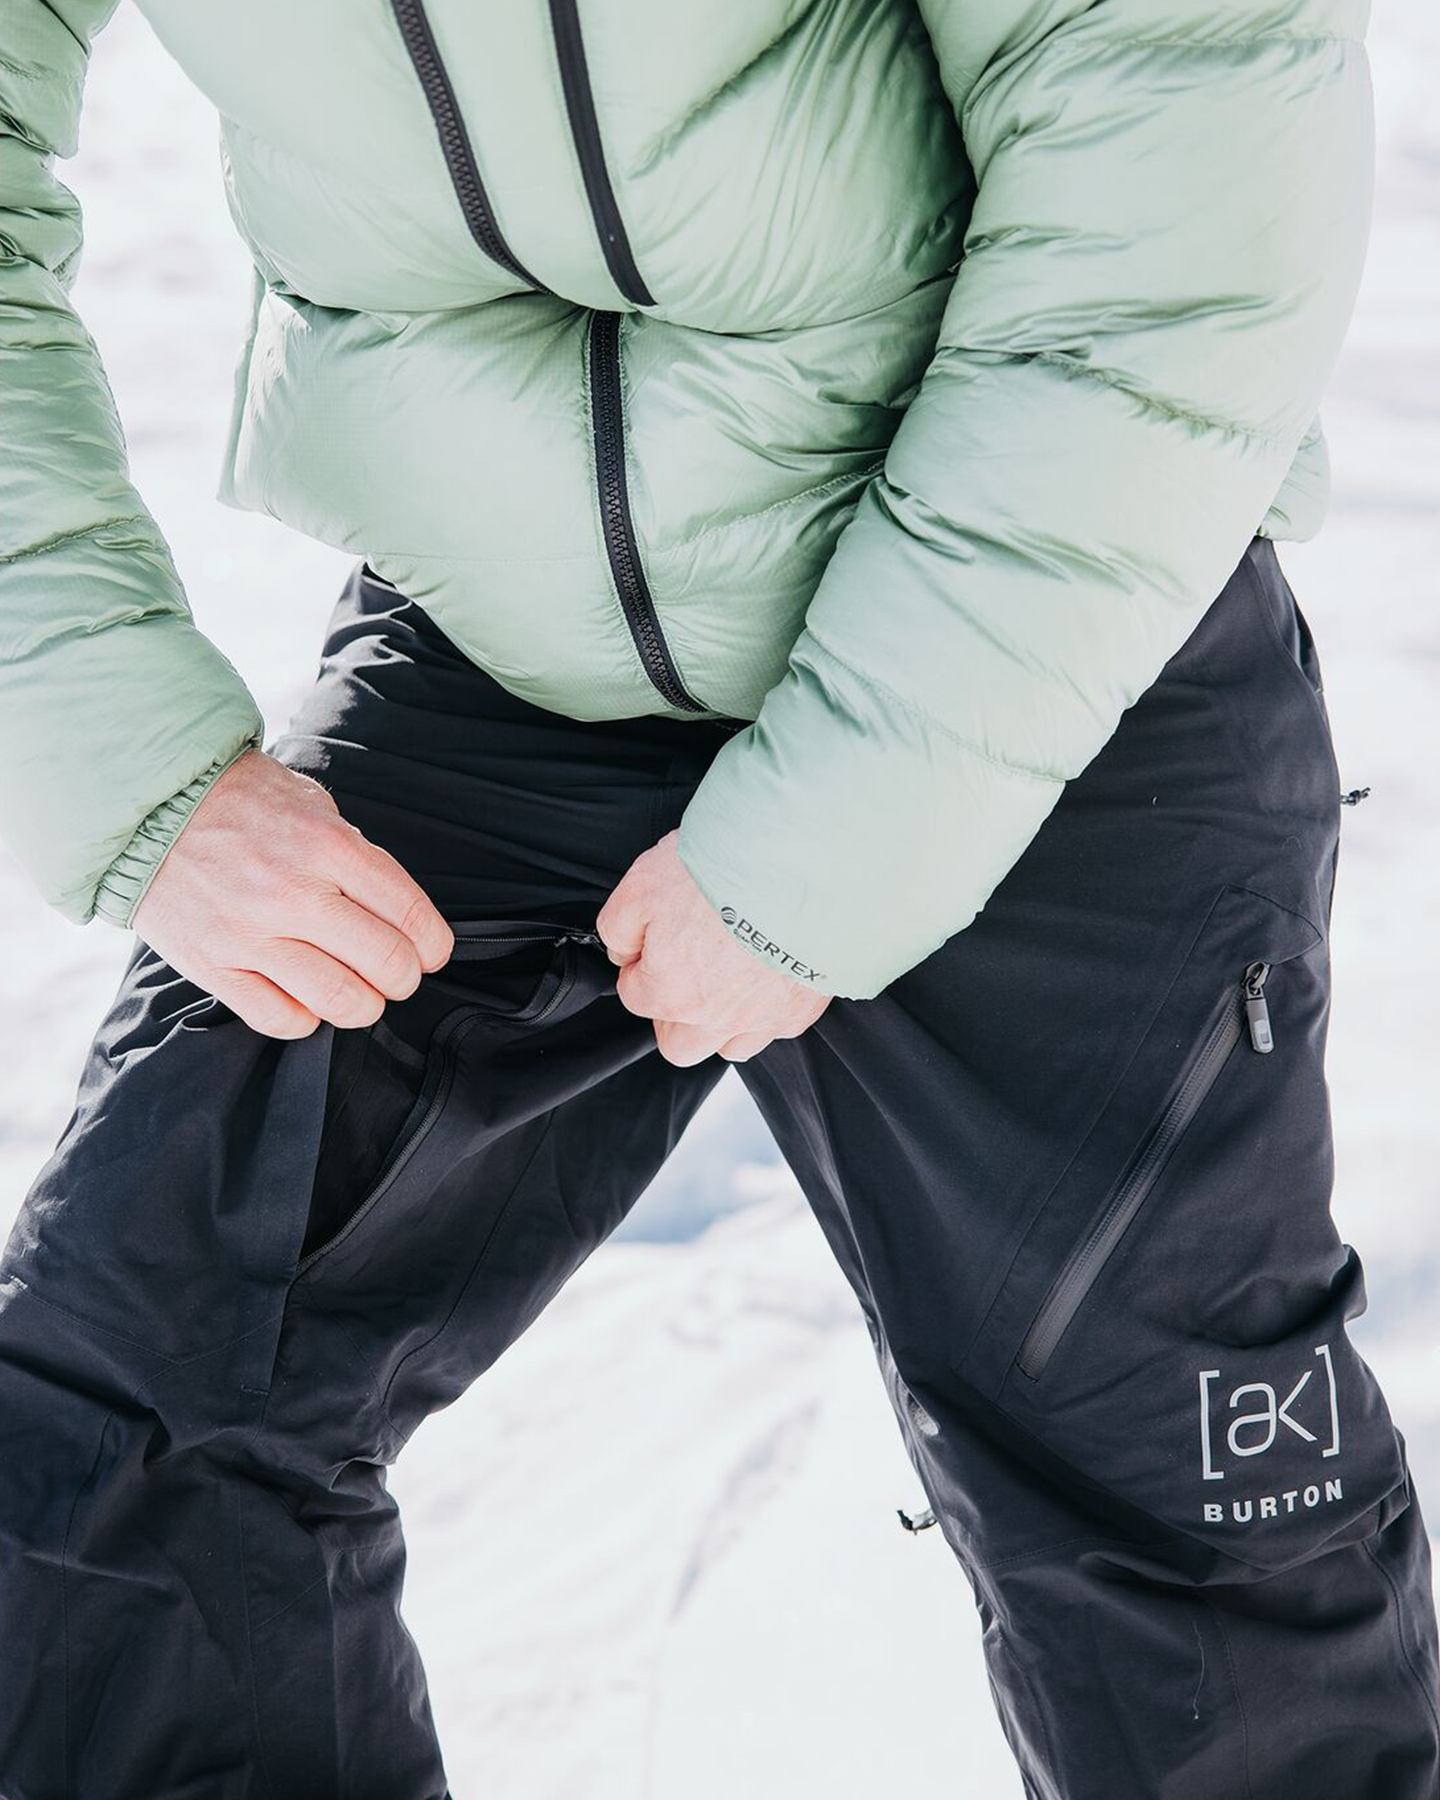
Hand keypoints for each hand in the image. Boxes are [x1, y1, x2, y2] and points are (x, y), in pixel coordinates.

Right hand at [132, 748, 452, 1037]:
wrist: (151, 803)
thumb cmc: (241, 802)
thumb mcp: (314, 807)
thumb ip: (356, 858)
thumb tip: (397, 914)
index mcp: (328, 846)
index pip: (410, 914)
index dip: (434, 944)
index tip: (431, 951)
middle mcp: (293, 893)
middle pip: (387, 963)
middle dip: (405, 976)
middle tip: (397, 973)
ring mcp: (250, 933)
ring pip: (340, 1001)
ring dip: (364, 1005)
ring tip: (360, 992)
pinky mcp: (212, 964)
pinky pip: (280, 1018)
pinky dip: (307, 1018)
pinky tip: (307, 998)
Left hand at [596, 830, 830, 1065]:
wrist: (798, 869)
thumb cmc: (720, 873)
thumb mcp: (641, 886)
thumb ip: (616, 929)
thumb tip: (620, 952)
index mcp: (668, 992)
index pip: (634, 995)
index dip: (639, 963)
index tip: (656, 937)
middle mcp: (712, 1018)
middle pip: (677, 1043)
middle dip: (671, 1014)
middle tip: (682, 972)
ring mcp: (759, 1019)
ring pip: (727, 1048)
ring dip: (718, 1024)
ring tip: (726, 981)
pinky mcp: (799, 1010)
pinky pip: (774, 1029)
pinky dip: (765, 1012)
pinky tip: (766, 977)